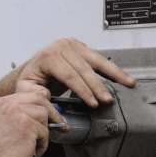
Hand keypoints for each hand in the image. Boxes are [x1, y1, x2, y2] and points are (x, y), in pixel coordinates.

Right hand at [0, 81, 56, 156]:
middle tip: (54, 126)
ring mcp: (15, 113)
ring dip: (42, 132)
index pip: (25, 94)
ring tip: (30, 147)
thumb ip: (12, 116)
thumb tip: (35, 113)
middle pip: (38, 98)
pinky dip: (41, 145)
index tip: (42, 116)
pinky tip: (29, 153)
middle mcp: (4, 105)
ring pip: (44, 114)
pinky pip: (45, 131)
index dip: (37, 106)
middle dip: (49, 114)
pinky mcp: (27, 125)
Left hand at [18, 38, 135, 107]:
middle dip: (98, 86)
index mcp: (48, 56)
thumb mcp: (28, 92)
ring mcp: (72, 44)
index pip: (69, 75)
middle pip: (84, 68)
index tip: (93, 103)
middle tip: (107, 100)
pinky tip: (124, 76)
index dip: (82, 90)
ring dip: (113, 74)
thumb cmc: (31, 81)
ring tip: (127, 84)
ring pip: (96, 60)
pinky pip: (99, 59)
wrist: (31, 70)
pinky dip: (113, 69)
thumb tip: (54, 111)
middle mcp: (61, 46)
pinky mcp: (81, 47)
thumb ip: (40, 101)